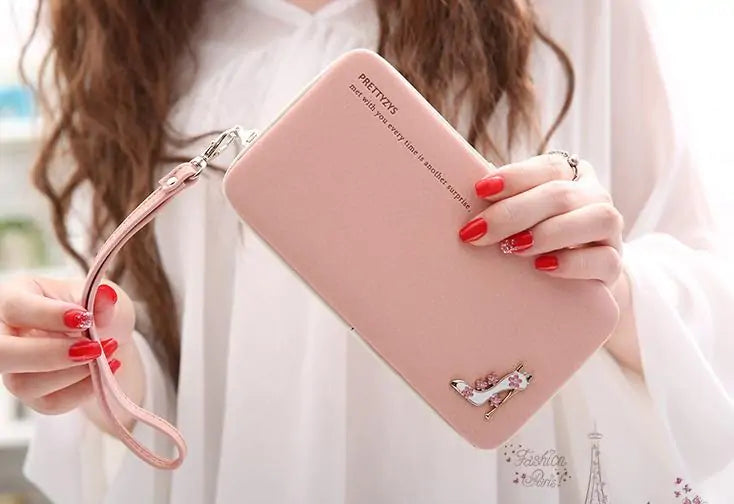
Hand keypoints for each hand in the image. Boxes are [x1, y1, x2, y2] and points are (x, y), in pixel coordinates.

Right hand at [0, 276, 135, 415]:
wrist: (109, 341)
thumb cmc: (98, 312)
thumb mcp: (106, 297)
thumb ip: (104, 300)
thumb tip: (105, 296)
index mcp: (16, 296)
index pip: (14, 307)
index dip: (48, 315)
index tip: (84, 318)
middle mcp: (5, 334)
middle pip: (1, 353)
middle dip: (49, 354)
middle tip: (92, 347)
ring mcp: (15, 368)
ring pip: (24, 383)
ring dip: (74, 372)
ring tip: (108, 355)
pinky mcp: (32, 396)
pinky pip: (50, 402)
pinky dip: (83, 389)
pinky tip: (103, 371)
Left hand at [458, 153, 623, 284]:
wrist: (577, 277)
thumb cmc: (536, 236)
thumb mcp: (521, 215)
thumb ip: (503, 204)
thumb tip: (463, 206)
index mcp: (570, 174)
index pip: (549, 166)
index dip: (515, 176)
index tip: (480, 190)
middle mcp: (595, 196)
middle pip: (561, 195)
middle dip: (514, 212)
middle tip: (478, 232)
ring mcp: (610, 231)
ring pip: (596, 219)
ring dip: (550, 232)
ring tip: (515, 247)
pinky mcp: (614, 264)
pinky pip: (605, 260)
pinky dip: (572, 263)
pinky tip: (544, 267)